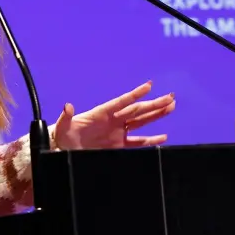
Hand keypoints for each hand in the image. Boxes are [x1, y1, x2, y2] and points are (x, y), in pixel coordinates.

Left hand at [53, 81, 175, 149]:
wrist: (64, 148)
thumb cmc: (63, 135)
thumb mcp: (63, 126)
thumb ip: (66, 116)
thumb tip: (67, 106)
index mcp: (101, 113)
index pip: (122, 102)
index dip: (135, 94)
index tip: (149, 86)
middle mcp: (113, 120)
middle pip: (137, 110)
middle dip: (154, 104)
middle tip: (170, 97)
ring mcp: (117, 132)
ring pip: (141, 122)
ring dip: (156, 115)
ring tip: (171, 107)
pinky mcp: (118, 146)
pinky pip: (138, 143)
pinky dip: (151, 140)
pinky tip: (163, 137)